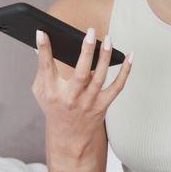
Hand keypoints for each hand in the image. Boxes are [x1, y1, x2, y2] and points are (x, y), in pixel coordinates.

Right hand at [31, 28, 132, 158]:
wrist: (68, 139)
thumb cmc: (54, 109)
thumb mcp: (41, 91)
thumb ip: (43, 68)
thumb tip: (44, 41)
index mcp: (52, 92)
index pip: (46, 67)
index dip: (43, 49)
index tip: (43, 32)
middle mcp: (70, 98)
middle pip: (80, 73)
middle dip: (85, 51)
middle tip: (89, 32)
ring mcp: (88, 102)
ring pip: (99, 77)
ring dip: (105, 57)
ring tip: (107, 39)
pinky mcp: (102, 105)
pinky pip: (117, 87)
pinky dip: (125, 71)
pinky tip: (129, 57)